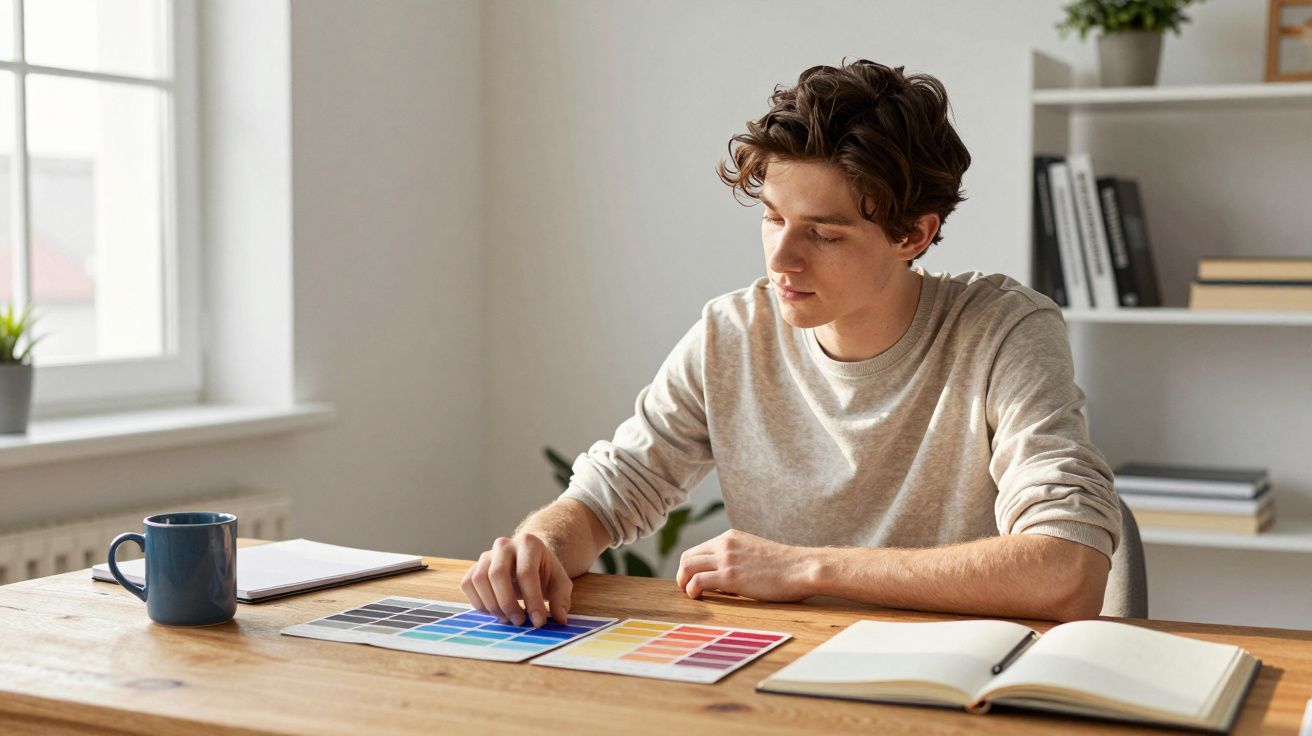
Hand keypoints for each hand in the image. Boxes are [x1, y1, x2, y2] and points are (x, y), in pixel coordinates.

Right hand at [460, 533, 571, 626]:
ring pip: (479, 579)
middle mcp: (504, 545)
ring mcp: (486, 555)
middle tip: (519, 622)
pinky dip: (478, 602)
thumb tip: (560, 619)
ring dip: (492, 605)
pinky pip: (468, 584)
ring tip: (507, 619)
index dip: (532, 600)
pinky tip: (494, 612)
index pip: (526, 572)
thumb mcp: (560, 582)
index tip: (538, 622)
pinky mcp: (474, 567)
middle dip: (508, 603)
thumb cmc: (544, 571)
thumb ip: (561, 598)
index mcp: (529, 543)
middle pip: (497, 574)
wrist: (528, 560)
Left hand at [675, 529, 817, 601]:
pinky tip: (699, 598)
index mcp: (730, 537)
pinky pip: (697, 582)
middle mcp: (725, 544)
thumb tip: (724, 578)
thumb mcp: (756, 552)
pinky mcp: (730, 576)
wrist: (802, 568)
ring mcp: (726, 559)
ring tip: (691, 595)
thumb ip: (738, 557)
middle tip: (687, 589)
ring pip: (687, 567)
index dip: (692, 566)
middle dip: (683, 574)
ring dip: (684, 582)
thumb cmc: (785, 566)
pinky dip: (692, 591)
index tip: (694, 580)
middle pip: (687, 557)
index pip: (698, 549)